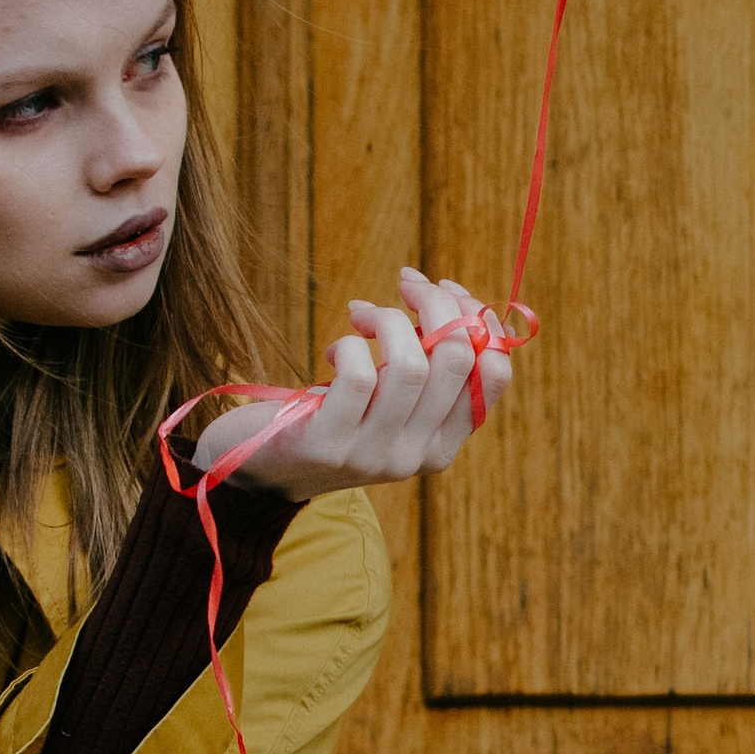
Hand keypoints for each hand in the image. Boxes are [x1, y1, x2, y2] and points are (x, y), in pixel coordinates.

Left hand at [192, 267, 511, 497]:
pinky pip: (359, 375)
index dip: (478, 319)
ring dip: (387, 319)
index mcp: (442, 444)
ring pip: (412, 364)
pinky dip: (349, 345)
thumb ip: (425, 365)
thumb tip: (452, 295)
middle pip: (458, 359)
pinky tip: (335, 351)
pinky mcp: (329, 444)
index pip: (495, 375)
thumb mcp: (388, 399)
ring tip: (361, 316)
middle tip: (404, 284)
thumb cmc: (330, 416)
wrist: (260, 469)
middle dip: (436, 303)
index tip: (446, 289)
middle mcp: (416, 455)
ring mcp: (373, 455)